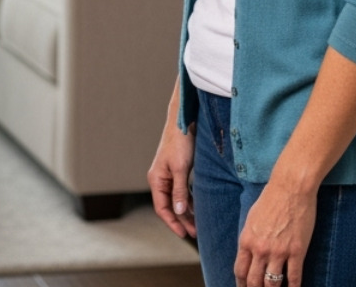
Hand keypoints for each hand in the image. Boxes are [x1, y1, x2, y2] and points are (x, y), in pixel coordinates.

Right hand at [147, 115, 196, 238]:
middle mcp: (160, 179)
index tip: (184, 234)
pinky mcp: (177, 171)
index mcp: (156, 179)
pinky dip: (189, 200)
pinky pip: (182, 191)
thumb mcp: (181, 168)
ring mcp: (169, 175)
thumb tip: (180, 211)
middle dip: (182, 220)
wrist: (184, 121)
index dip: (173, 222)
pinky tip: (198, 208)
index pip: (162, 208)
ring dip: (187, 212)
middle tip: (195, 233)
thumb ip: (179, 191)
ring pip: (177, 199)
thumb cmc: (180, 142)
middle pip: (170, 206)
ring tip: (198, 224)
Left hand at [234, 179, 317, 286]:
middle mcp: (260, 249)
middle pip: (254, 282)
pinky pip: (294, 277)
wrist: (291, 187)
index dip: (241, 285)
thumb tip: (249, 254)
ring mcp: (279, 252)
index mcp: (246, 240)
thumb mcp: (252, 219)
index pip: (240, 271)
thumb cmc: (271, 199)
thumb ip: (249, 238)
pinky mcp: (297, 251)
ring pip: (272, 284)